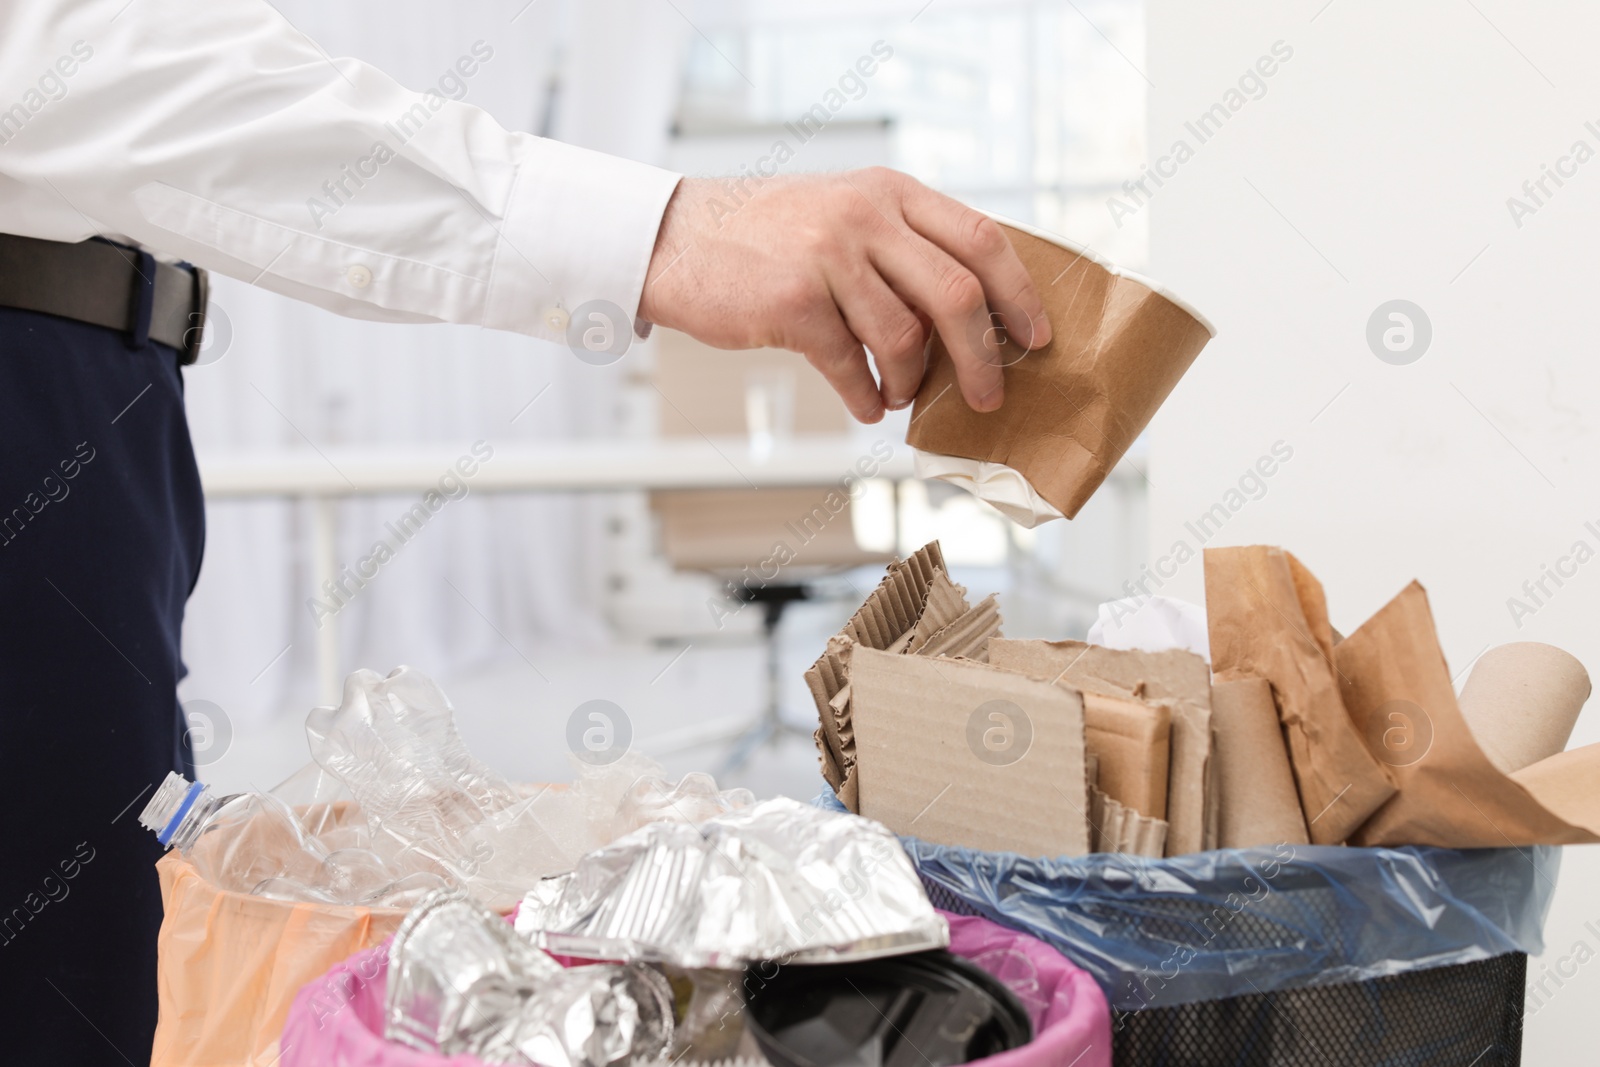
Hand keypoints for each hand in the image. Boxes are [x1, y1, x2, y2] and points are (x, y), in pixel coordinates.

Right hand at [637, 168, 1051, 423]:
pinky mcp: (793, 301)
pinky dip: (865, 396)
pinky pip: (851, 365)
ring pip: (906, 338)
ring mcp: (828, 256)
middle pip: (958, 294)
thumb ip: (902, 246)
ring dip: (912, 383)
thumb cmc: (766, 236)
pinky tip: (865, 404)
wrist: (677, 239)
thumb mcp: (843, 211)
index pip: (981, 239)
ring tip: (900, 395)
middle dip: (982, 357)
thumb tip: (970, 319)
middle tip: (986, 395)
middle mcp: (866, 216)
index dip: (1020, 294)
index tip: (1037, 338)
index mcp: (890, 193)